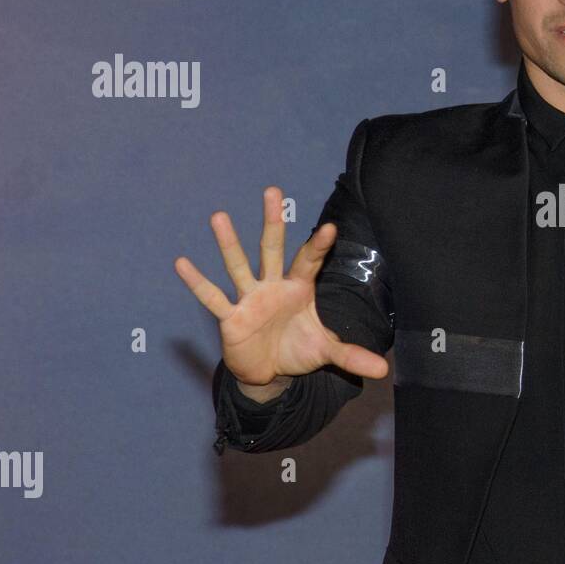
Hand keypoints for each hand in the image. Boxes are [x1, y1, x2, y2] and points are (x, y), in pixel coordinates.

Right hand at [174, 186, 389, 387]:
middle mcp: (272, 286)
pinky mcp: (231, 318)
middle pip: (272, 249)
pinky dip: (197, 282)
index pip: (309, 262)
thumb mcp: (326, 352)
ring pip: (238, 265)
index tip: (330, 227)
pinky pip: (213, 298)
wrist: (268, 372)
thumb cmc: (296, 351)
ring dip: (228, 243)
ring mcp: (249, 299)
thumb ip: (352, 356)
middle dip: (272, 222)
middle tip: (271, 190)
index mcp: (298, 289)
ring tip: (218, 216)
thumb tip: (383, 369)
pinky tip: (181, 263)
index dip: (319, 246)